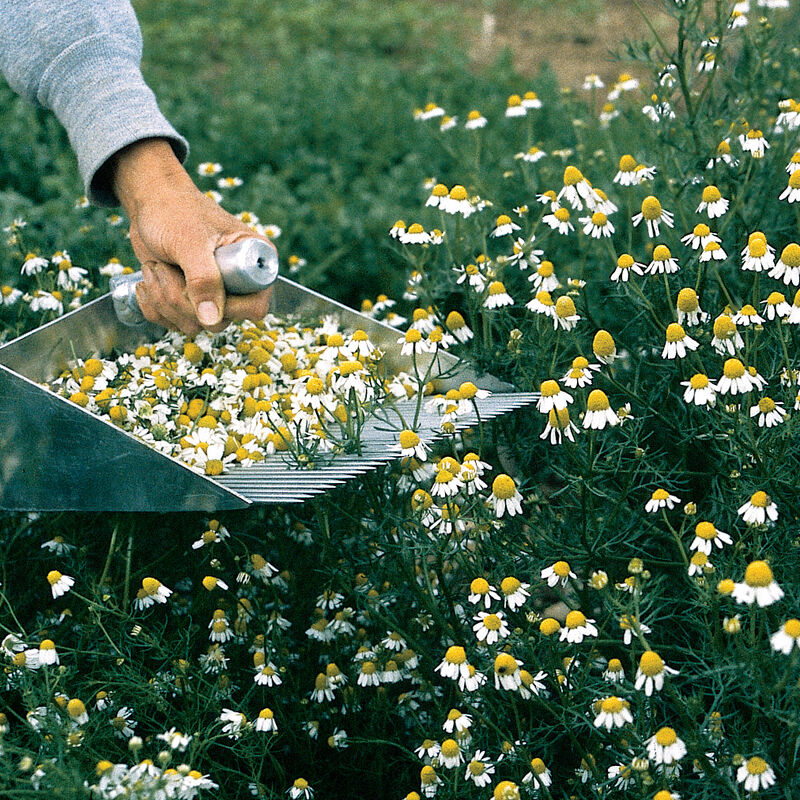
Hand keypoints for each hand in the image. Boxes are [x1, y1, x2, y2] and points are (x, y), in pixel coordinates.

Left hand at [111, 138, 275, 333]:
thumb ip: (204, 280)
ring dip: (164, 299)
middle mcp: (239, 285)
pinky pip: (173, 324)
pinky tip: (150, 278)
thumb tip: (213, 320)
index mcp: (255, 263)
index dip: (226, 304)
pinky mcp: (190, 304)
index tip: (196, 282)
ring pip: (194, 325)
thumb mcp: (190, 242)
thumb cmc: (175, 212)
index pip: (255, 306)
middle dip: (183, 299)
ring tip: (157, 267)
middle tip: (166, 268)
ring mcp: (214, 296)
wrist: (149, 205)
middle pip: (220, 321)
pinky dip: (153, 304)